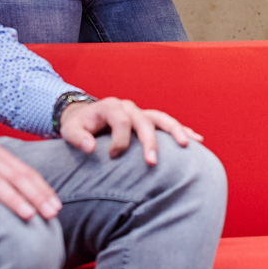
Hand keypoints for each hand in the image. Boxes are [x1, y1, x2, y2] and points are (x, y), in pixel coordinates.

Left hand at [57, 95, 201, 165]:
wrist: (85, 116)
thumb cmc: (79, 126)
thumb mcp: (70, 130)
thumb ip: (77, 137)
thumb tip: (89, 147)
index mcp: (111, 106)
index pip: (121, 121)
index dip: (119, 140)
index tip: (113, 156)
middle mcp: (129, 107)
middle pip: (144, 121)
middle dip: (149, 142)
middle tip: (151, 162)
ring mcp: (141, 112)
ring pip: (162, 119)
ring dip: (175, 132)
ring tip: (186, 145)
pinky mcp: (149, 120)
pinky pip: (168, 123)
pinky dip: (182, 130)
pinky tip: (196, 140)